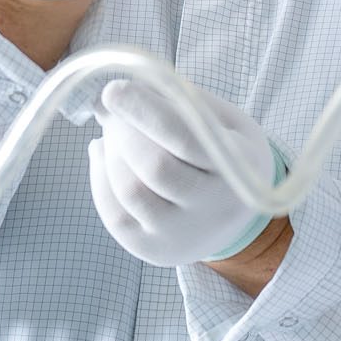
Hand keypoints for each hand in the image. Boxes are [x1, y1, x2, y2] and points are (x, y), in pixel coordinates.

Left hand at [87, 80, 282, 268]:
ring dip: (111, 153)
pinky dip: (101, 177)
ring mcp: (183, 234)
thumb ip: (177, 101)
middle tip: (114, 109)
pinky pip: (114, 214)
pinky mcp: (154, 250)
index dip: (145, 111)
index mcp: (237, 165)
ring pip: (130, 191)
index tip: (112, 89)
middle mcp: (214, 207)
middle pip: (155, 167)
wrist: (238, 214)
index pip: (185, 137)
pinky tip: (107, 157)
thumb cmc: (224, 151)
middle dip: (123, 130)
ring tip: (116, 134)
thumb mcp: (221, 118)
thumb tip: (116, 94)